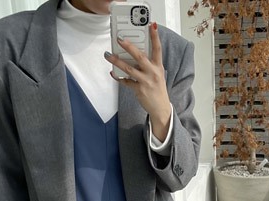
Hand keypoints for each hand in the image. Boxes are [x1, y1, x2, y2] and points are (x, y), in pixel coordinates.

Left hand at [105, 22, 170, 141]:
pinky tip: (113, 73)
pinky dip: (118, 77)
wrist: (160, 108)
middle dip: (129, 47)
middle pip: (140, 56)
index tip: (152, 25)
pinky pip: (126, 81)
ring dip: (117, 61)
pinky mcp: (139, 90)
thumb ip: (148, 65)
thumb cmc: (157, 90)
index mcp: (158, 66)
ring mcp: (146, 81)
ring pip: (129, 69)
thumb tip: (133, 55)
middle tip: (119, 39)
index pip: (158, 48)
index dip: (155, 36)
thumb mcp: (157, 75)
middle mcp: (153, 72)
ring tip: (108, 55)